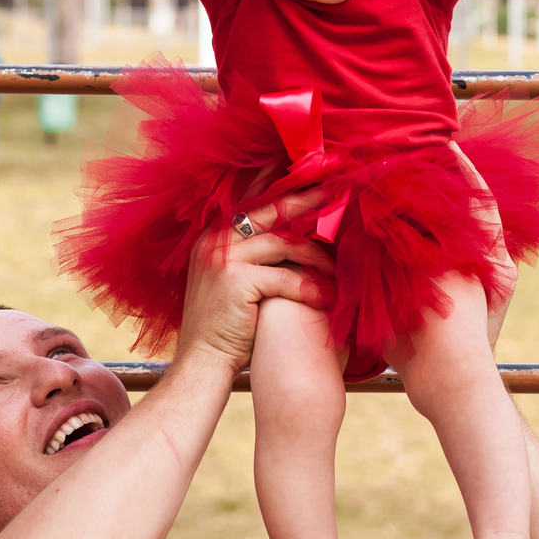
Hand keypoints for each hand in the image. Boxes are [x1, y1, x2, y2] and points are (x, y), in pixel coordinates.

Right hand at [176, 189, 333, 371]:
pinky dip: (308, 288)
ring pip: (282, 244)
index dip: (278, 186)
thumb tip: (289, 240)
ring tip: (337, 269)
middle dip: (305, 202)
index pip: (249, 201)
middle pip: (269, 211)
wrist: (201, 363)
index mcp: (211, 237)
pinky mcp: (235, 280)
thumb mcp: (230, 282)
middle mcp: (213, 241)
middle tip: (335, 195)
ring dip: (315, 257)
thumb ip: (250, 256)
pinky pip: (284, 277)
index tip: (306, 175)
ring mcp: (222, 258)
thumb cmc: (223, 327)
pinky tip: (326, 299)